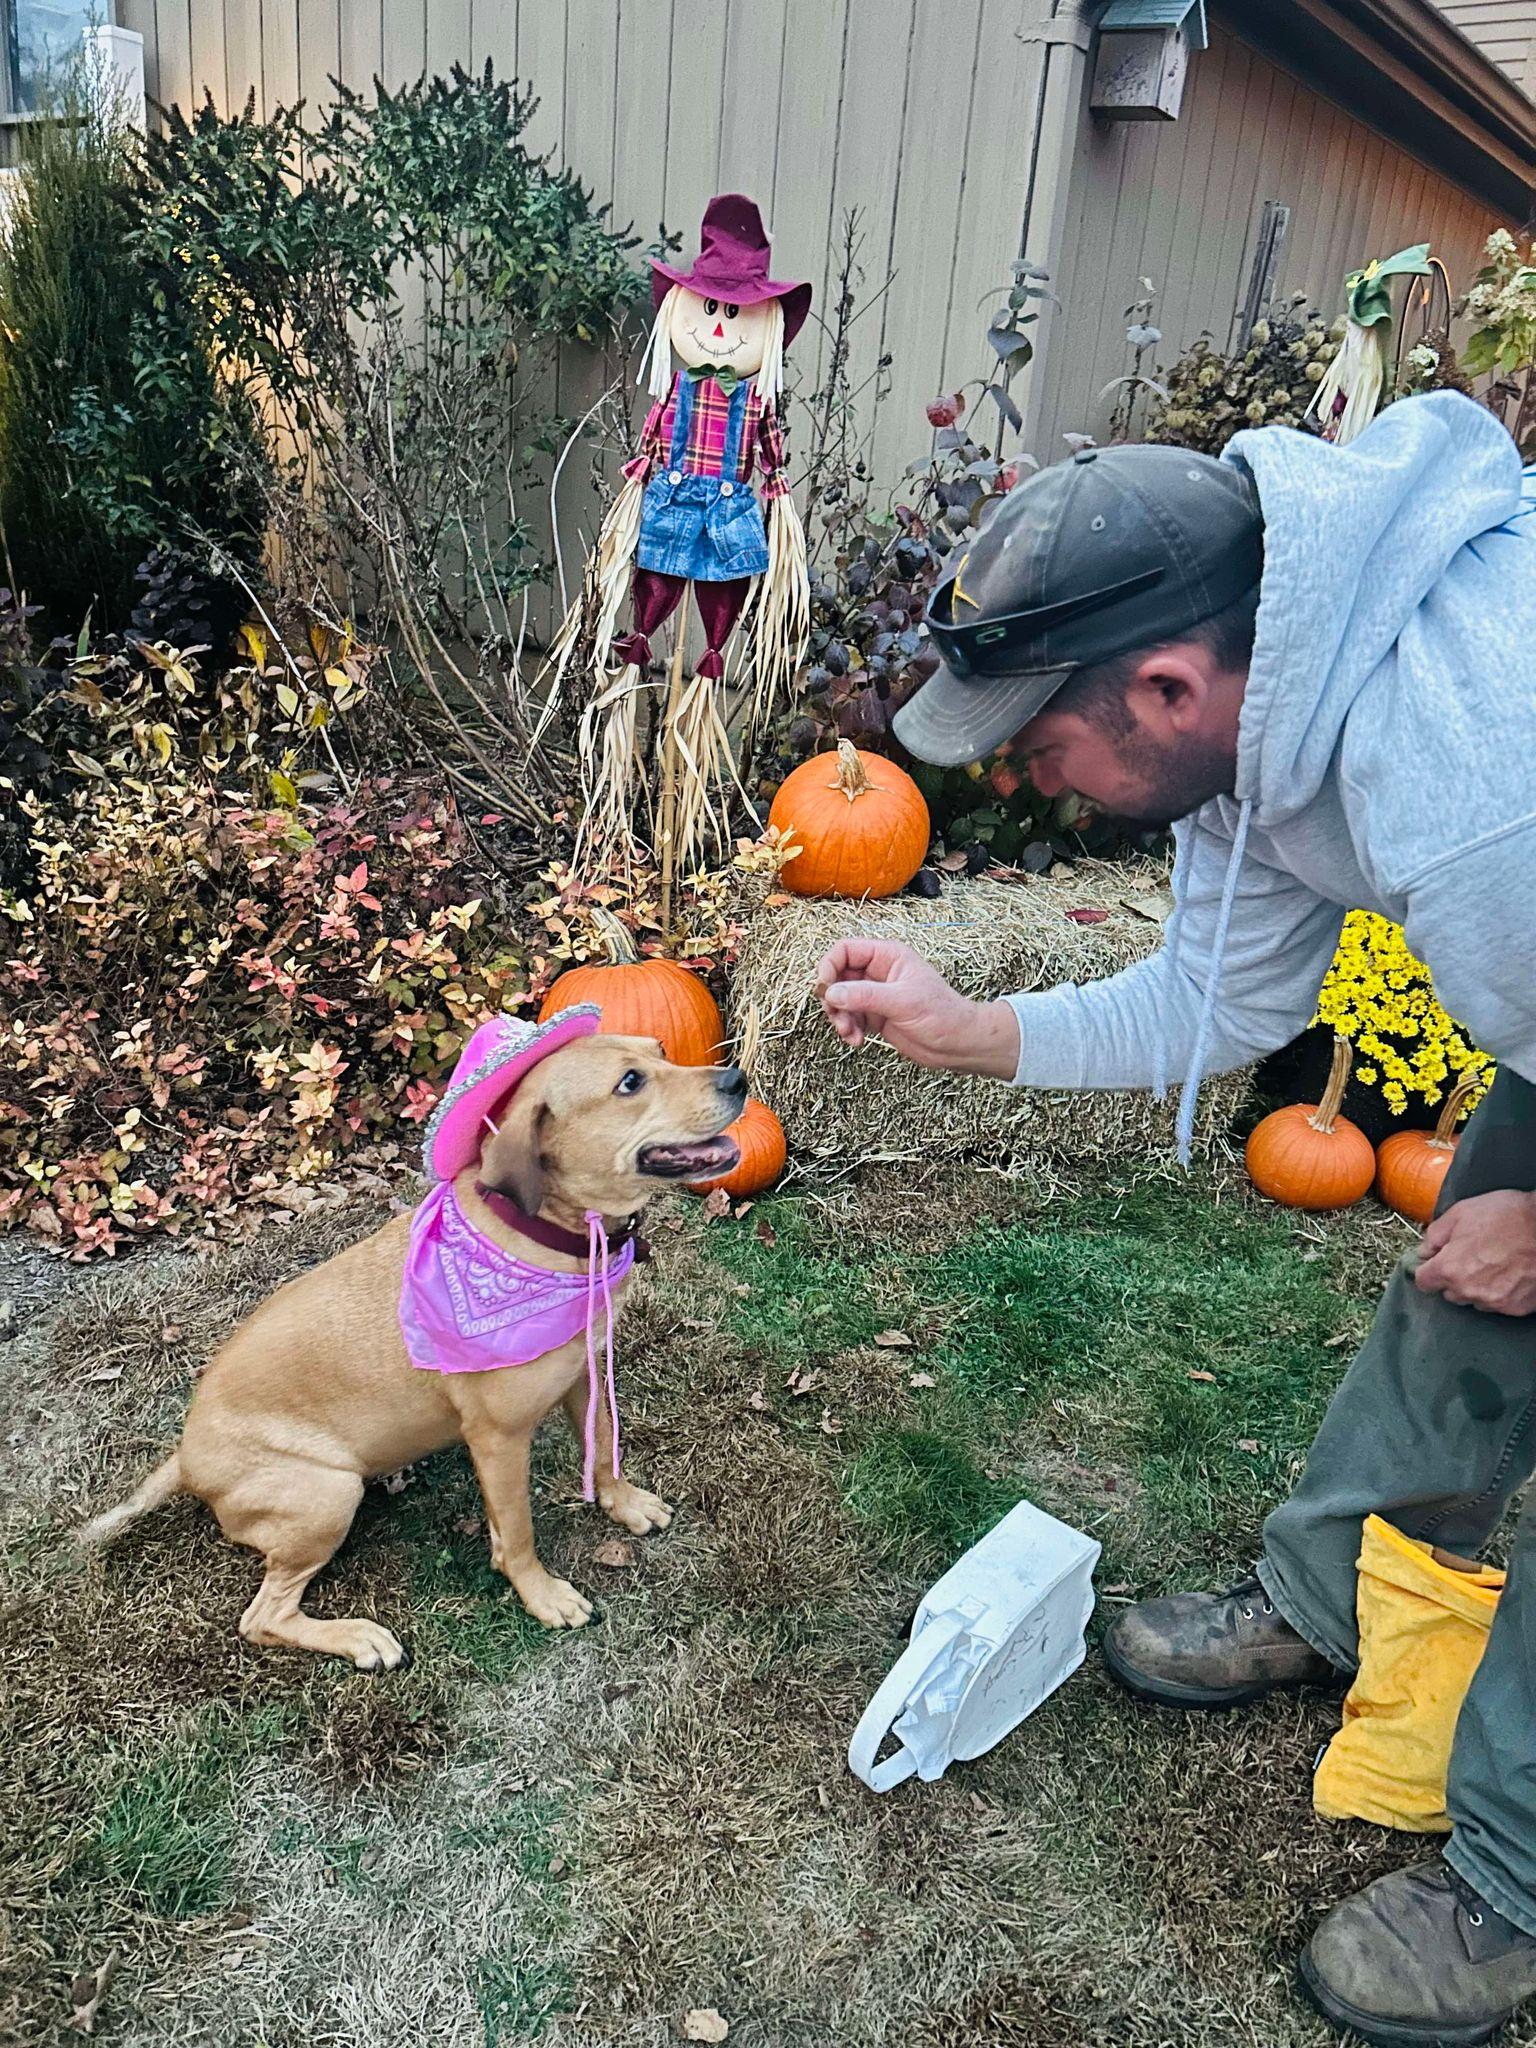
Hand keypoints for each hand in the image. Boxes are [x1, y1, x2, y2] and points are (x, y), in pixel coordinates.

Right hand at [814, 938, 1020, 1078]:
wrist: (958, 1044)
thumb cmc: (942, 1015)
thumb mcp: (902, 1001)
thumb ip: (865, 996)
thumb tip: (831, 993)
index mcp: (888, 956)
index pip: (846, 950)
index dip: (829, 966)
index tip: (825, 989)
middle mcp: (879, 972)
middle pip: (838, 976)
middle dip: (832, 999)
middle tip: (837, 1017)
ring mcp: (875, 995)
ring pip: (840, 1000)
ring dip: (839, 1017)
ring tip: (849, 1033)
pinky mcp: (875, 1016)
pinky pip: (849, 1017)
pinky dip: (847, 1029)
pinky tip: (857, 1041)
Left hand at [1414, 1189, 1535, 1316]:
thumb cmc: (1508, 1215)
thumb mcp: (1462, 1212)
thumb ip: (1435, 1234)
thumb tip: (1424, 1251)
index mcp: (1450, 1268)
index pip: (1423, 1282)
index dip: (1429, 1269)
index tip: (1438, 1261)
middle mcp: (1469, 1291)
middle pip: (1449, 1293)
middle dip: (1454, 1277)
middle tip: (1471, 1256)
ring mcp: (1494, 1302)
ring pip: (1474, 1300)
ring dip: (1477, 1287)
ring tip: (1494, 1263)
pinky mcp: (1516, 1308)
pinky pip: (1498, 1304)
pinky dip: (1501, 1292)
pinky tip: (1511, 1273)